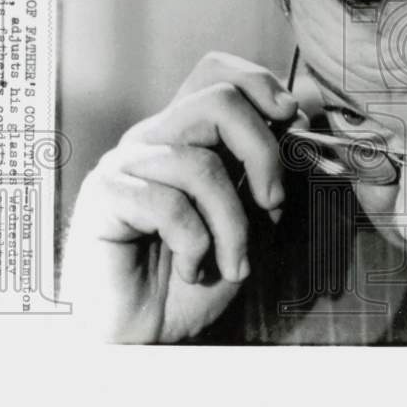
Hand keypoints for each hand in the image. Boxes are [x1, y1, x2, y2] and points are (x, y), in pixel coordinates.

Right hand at [61, 52, 305, 342]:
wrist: (149, 334)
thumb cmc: (197, 275)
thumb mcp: (251, 218)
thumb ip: (268, 172)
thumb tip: (302, 128)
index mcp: (187, 135)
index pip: (216, 72)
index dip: (259, 84)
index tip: (292, 121)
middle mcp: (155, 139)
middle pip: (218, 100)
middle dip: (264, 153)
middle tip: (274, 204)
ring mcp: (126, 164)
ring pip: (201, 163)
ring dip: (233, 224)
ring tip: (232, 263)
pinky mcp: (104, 198)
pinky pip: (168, 203)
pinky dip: (195, 245)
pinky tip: (191, 268)